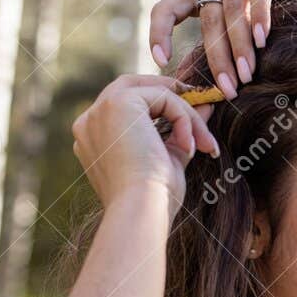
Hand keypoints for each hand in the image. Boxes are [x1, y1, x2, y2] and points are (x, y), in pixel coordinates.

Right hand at [71, 75, 219, 224]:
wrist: (141, 210)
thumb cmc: (154, 199)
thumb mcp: (169, 157)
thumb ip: (182, 129)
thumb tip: (207, 105)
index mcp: (93, 139)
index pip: (125, 106)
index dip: (158, 105)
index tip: (190, 115)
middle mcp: (89, 121)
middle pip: (132, 86)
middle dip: (168, 93)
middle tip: (201, 102)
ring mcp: (100, 110)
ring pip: (153, 93)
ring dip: (185, 114)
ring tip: (203, 143)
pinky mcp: (118, 103)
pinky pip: (164, 98)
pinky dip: (185, 118)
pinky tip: (190, 146)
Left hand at [148, 0, 296, 96]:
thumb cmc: (275, 8)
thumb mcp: (240, 28)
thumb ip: (217, 47)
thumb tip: (191, 84)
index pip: (166, 9)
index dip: (158, 33)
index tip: (162, 63)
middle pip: (208, 19)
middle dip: (218, 58)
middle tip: (229, 89)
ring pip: (233, 8)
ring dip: (240, 44)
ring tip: (247, 72)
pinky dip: (259, 16)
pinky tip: (262, 39)